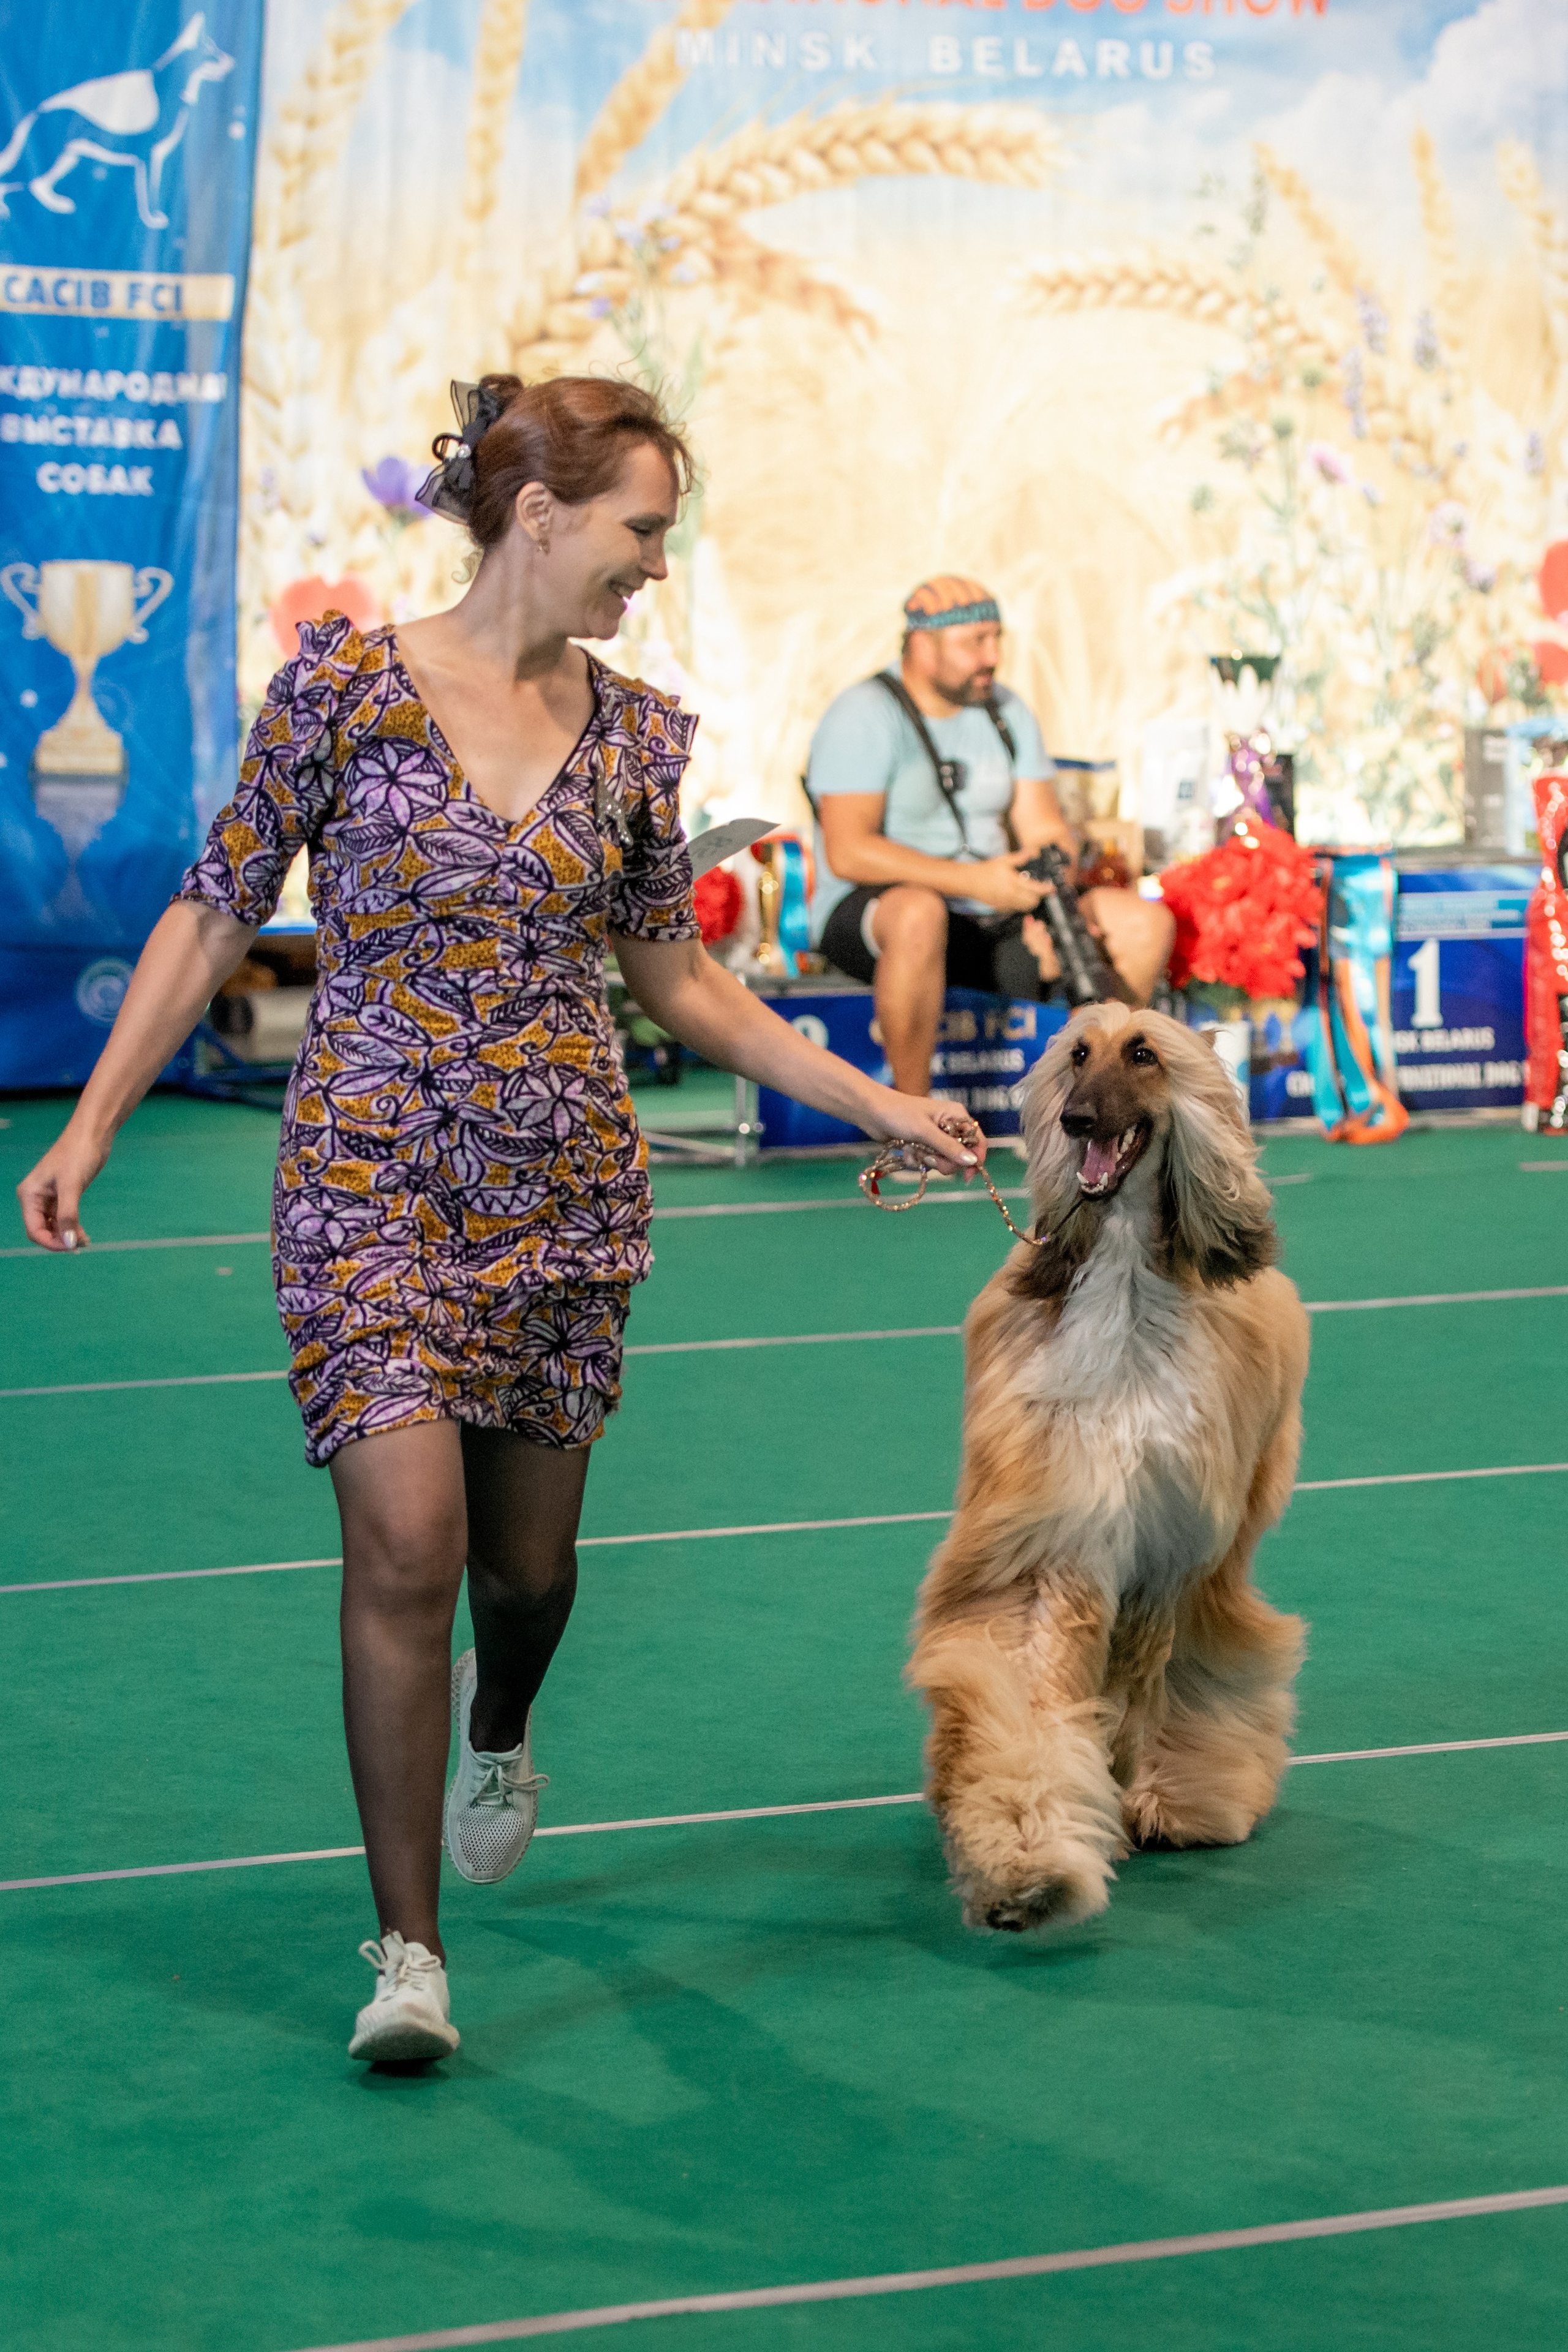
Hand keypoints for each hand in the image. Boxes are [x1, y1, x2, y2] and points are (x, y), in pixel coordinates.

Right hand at [17, 1126, 108, 1250]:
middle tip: (82, 1245)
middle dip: (60, 1241)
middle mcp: (35, 1198)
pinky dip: (71, 1227)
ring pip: (53, 1226)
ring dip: (67, 1236)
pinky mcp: (62, 1196)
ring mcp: (49, 1198)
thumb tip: (69, 1243)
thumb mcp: (72, 1187)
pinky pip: (62, 1219)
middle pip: (42, 1230)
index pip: (34, 1230)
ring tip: (86, 1241)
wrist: (92, 1135)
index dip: (51, 1243)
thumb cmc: (78, 1155)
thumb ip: (68, 1216)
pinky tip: (84, 1234)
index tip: (72, 1248)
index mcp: (29, 1195)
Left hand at [859, 1093, 986, 1175]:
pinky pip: (927, 1162)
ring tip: (913, 1148)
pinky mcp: (923, 1145)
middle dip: (943, 1161)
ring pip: (942, 1161)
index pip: (977, 1140)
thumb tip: (972, 1162)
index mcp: (956, 1115)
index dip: (976, 1158)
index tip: (967, 1176)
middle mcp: (950, 1126)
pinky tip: (906, 1150)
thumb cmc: (899, 1113)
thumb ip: (949, 1147)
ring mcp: (936, 1136)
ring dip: (926, 1160)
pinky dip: (916, 1159)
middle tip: (928, 1158)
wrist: (871, 1112)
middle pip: (960, 1156)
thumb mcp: (925, 1132)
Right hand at [962, 850, 1044, 914]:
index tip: (1052, 888)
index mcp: (1012, 881)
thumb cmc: (986, 870)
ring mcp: (1005, 903)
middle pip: (1032, 901)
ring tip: (1030, 895)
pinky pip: (1015, 910)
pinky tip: (1018, 898)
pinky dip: (1020, 906)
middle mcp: (1010, 894)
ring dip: (1030, 902)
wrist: (970, 881)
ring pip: (1025, 908)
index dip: (1046, 889)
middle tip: (1040, 891)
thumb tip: (1031, 851)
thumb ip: (1019, 858)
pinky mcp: (1001, 908)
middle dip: (1038, 897)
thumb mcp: (1003, 861)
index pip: (1034, 888)